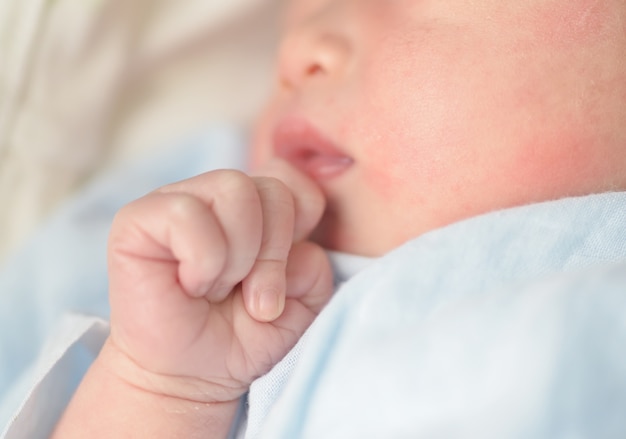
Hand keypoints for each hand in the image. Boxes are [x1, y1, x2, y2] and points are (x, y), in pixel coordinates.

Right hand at [105, 159, 332, 403]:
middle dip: (274, 254)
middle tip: (255, 300)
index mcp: (257, 207)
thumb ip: (314, 272)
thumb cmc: (239, 337)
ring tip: (217, 291)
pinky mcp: (138, 218)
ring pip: (234, 188)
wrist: (186, 377)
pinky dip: (203, 259)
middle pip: (272, 188)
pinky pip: (187, 212)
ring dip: (237, 257)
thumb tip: (301, 246)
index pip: (293, 179)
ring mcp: (178, 201)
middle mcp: (218, 196)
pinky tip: (189, 285)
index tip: (285, 274)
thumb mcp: (300, 309)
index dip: (302, 224)